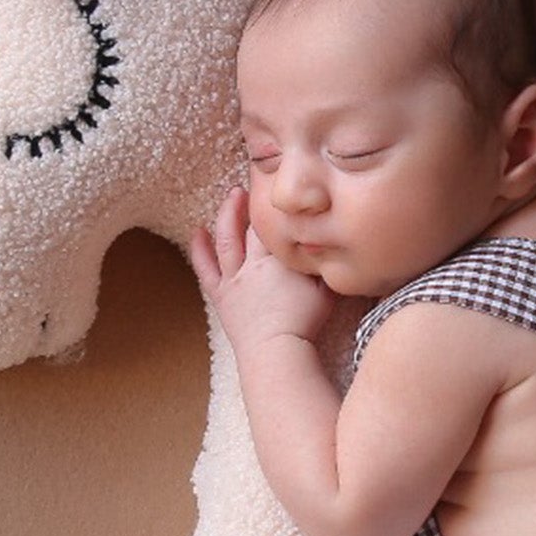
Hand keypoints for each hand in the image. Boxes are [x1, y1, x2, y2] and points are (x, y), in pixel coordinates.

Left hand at [189, 182, 332, 348]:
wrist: (277, 351)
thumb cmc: (305, 324)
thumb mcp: (327, 290)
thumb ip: (328, 267)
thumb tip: (338, 247)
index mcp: (278, 260)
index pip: (275, 224)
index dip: (276, 205)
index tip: (278, 188)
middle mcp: (254, 264)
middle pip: (251, 226)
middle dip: (252, 203)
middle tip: (254, 185)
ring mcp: (235, 279)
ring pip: (226, 239)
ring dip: (227, 215)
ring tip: (232, 196)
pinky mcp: (222, 296)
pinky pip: (206, 269)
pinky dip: (199, 250)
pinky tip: (197, 232)